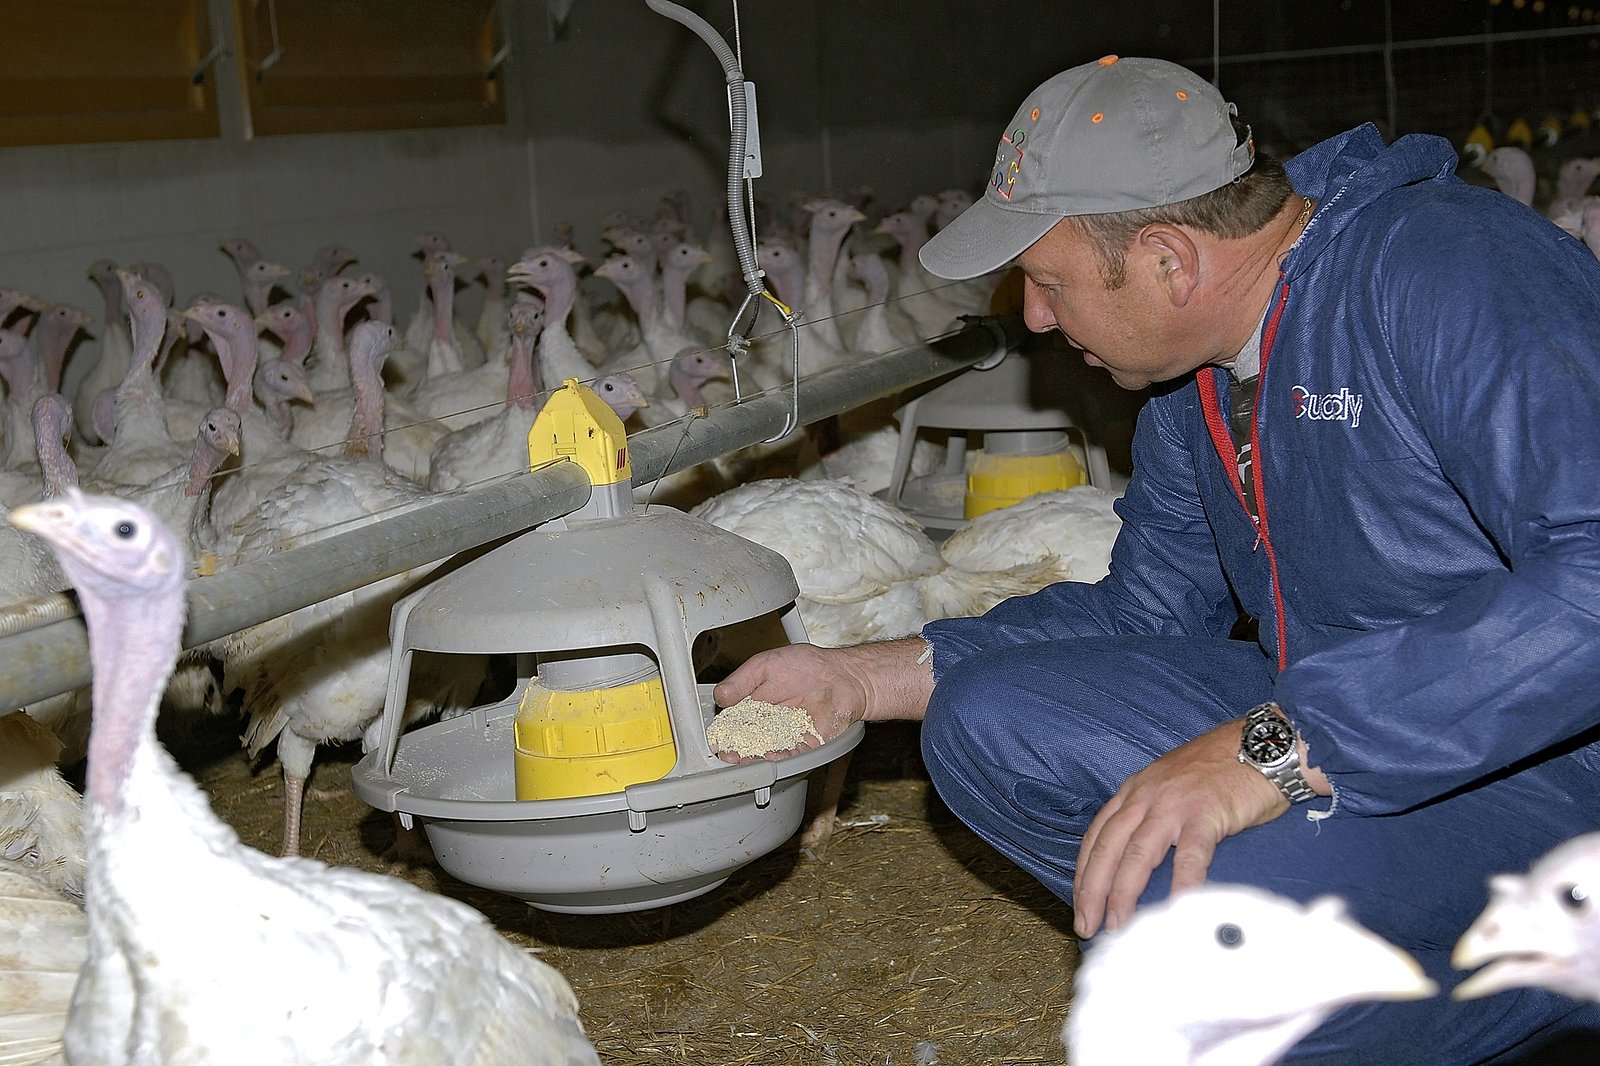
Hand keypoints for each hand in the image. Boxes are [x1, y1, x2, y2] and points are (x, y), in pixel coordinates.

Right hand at [710, 638, 932, 762]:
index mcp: (755, 704)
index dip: (724, 732)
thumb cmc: (807, 665)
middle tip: (726, 754)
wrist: (843, 675)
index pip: (734, 723)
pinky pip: (791, 754)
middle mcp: (769, 723)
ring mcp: (786, 735)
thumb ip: (742, 680)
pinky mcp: (805, 744)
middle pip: (748, 742)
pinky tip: (771, 757)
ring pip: (766, 751)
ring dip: (755, 758)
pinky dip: (781, 757)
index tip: (716, 739)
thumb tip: (720, 695)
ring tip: (744, 759)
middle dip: (736, 750)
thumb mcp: (765, 664)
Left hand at [1071, 718, 1288, 938]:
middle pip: (1108, 848)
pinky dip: (1181, 885)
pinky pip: (1190, 856)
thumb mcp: (1170, 787)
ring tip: (1119, 926)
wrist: (1260, 744)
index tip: (1080, 905)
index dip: (1084, 874)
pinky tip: (1176, 910)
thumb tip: (1139, 862)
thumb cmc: (1219, 771)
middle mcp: (1145, 796)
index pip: (1098, 836)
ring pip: (1138, 853)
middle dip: (1093, 891)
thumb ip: (1152, 817)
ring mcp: (1174, 804)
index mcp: (1134, 791)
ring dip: (1124, 893)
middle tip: (1087, 927)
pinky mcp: (1206, 813)